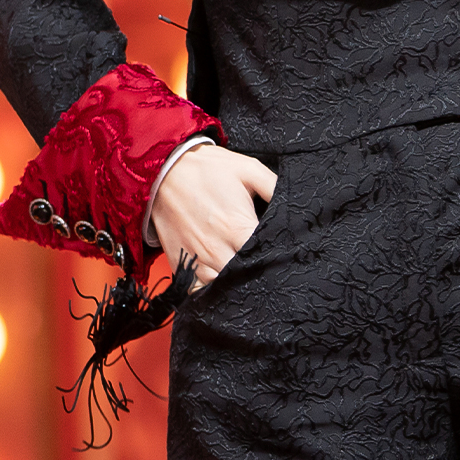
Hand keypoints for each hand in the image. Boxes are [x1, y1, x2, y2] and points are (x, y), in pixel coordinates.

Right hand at [150, 146, 276, 289]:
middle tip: (263, 263)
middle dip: (257, 271)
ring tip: (243, 271)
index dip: (276, 256)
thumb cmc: (208, 169)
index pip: (265, 255)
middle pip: (246, 275)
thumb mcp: (249, 168)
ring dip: (235, 281)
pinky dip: (209, 289)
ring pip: (223, 286)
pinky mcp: (181, 263)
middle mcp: (217, 247)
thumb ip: (274, 187)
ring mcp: (197, 258)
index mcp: (237, 226)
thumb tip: (295, 205)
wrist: (164, 170)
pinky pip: (197, 290)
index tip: (279, 251)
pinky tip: (218, 278)